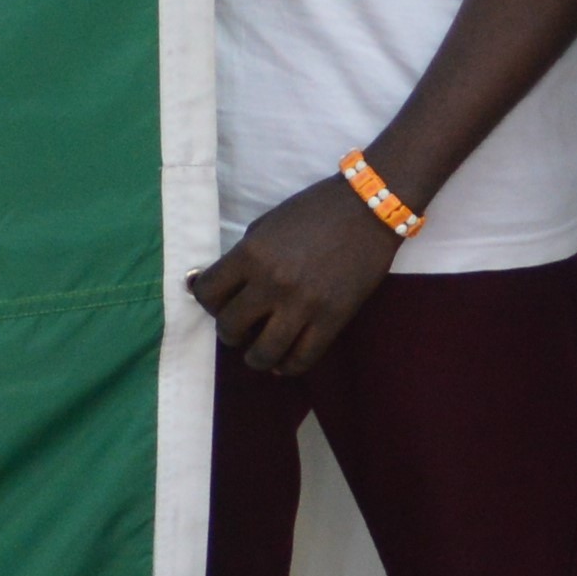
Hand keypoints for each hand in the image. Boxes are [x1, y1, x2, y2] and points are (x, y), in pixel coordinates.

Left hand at [189, 177, 400, 378]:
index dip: (207, 301)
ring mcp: (303, 304)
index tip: (218, 302)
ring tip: (258, 351)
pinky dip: (288, 366)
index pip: (207, 293)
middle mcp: (272, 282)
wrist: (369, 209)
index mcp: (250, 254)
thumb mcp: (265, 225)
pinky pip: (302, 358)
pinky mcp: (332, 319)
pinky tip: (284, 360)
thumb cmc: (313, 211)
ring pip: (262, 353)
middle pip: (229, 327)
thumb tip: (211, 283)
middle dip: (230, 331)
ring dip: (255, 357)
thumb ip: (240, 257)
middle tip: (240, 327)